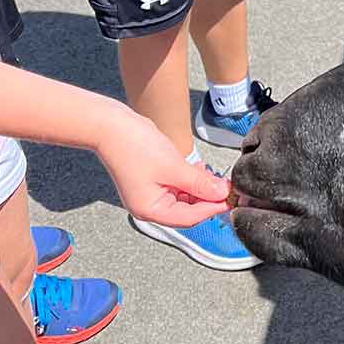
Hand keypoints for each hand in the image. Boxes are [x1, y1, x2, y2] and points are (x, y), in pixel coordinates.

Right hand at [94, 104, 231, 227]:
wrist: (111, 126)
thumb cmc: (135, 146)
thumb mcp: (174, 167)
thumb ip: (200, 183)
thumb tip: (223, 193)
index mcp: (151, 210)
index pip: (190, 218)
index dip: (213, 208)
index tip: (232, 198)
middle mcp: (149, 206)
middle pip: (187, 210)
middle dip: (208, 197)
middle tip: (227, 185)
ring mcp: (149, 194)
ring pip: (184, 198)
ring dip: (200, 188)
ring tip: (214, 175)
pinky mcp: (151, 180)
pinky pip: (176, 186)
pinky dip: (189, 180)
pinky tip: (199, 169)